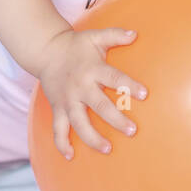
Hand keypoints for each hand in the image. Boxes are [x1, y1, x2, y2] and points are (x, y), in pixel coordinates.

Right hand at [38, 27, 147, 159]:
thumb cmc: (76, 45)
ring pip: (79, 123)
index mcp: (92, 69)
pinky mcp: (57, 109)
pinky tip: (70, 156)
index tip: (144, 94)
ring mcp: (67, 101)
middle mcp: (80, 87)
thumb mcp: (95, 36)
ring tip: (107, 148)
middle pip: (100, 107)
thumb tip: (135, 34)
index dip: (129, 85)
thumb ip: (115, 35)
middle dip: (116, 120)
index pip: (114, 78)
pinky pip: (58, 129)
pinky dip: (62, 143)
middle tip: (132, 131)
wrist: (45, 51)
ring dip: (92, 138)